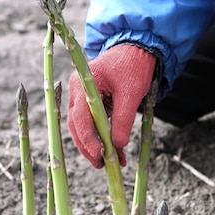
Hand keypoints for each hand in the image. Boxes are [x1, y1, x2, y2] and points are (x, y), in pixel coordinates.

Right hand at [68, 44, 155, 168]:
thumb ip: (123, 119)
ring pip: (83, 127)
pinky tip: (116, 151)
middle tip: (102, 165)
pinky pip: (93, 123)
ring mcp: (82, 97)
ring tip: (111, 162)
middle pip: (77, 126)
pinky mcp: (91, 103)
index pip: (80, 118)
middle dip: (89, 147)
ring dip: (96, 145)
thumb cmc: (134, 66)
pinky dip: (103, 138)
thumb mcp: (132, 93)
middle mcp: (77, 91)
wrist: (137, 49)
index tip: (100, 155)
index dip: (89, 139)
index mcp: (83, 84)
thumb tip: (118, 146)